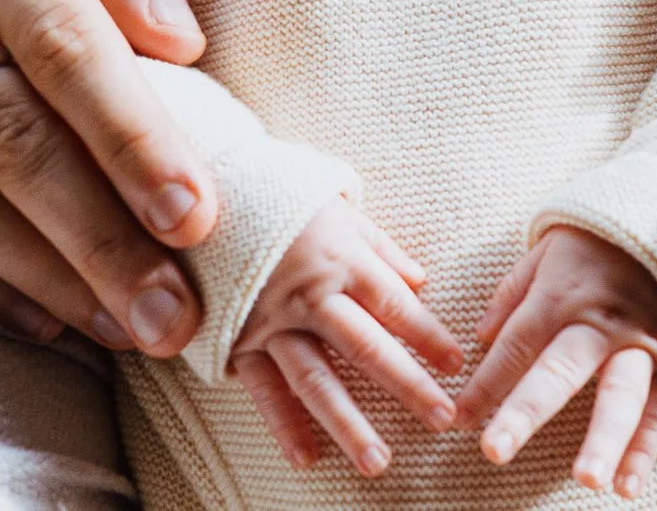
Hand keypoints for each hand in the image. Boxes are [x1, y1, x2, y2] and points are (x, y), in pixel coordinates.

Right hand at [226, 201, 463, 477]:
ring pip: (316, 378)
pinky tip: (308, 458)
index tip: (456, 366)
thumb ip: (378, 246)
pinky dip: (284, 424)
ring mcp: (270, 320)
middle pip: (366, 346)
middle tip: (442, 420)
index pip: (394, 303)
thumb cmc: (277, 199)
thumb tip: (420, 281)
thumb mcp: (333, 206)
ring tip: (378, 462)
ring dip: (349, 422)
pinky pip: (263, 387)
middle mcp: (309, 293)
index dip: (428, 335)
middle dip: (406, 384)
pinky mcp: (236, 339)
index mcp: (339, 257)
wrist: (199, 193)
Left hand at [453, 227, 656, 495]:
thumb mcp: (550, 248)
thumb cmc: (601, 237)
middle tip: (494, 450)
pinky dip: (647, 447)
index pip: (513, 346)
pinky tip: (629, 484)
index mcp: (560, 293)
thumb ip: (514, 292)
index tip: (458, 419)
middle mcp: (599, 321)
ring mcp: (642, 341)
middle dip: (523, 413)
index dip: (484, 384)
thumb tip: (481, 336)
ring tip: (588, 480)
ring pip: (621, 395)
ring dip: (604, 439)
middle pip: (556, 373)